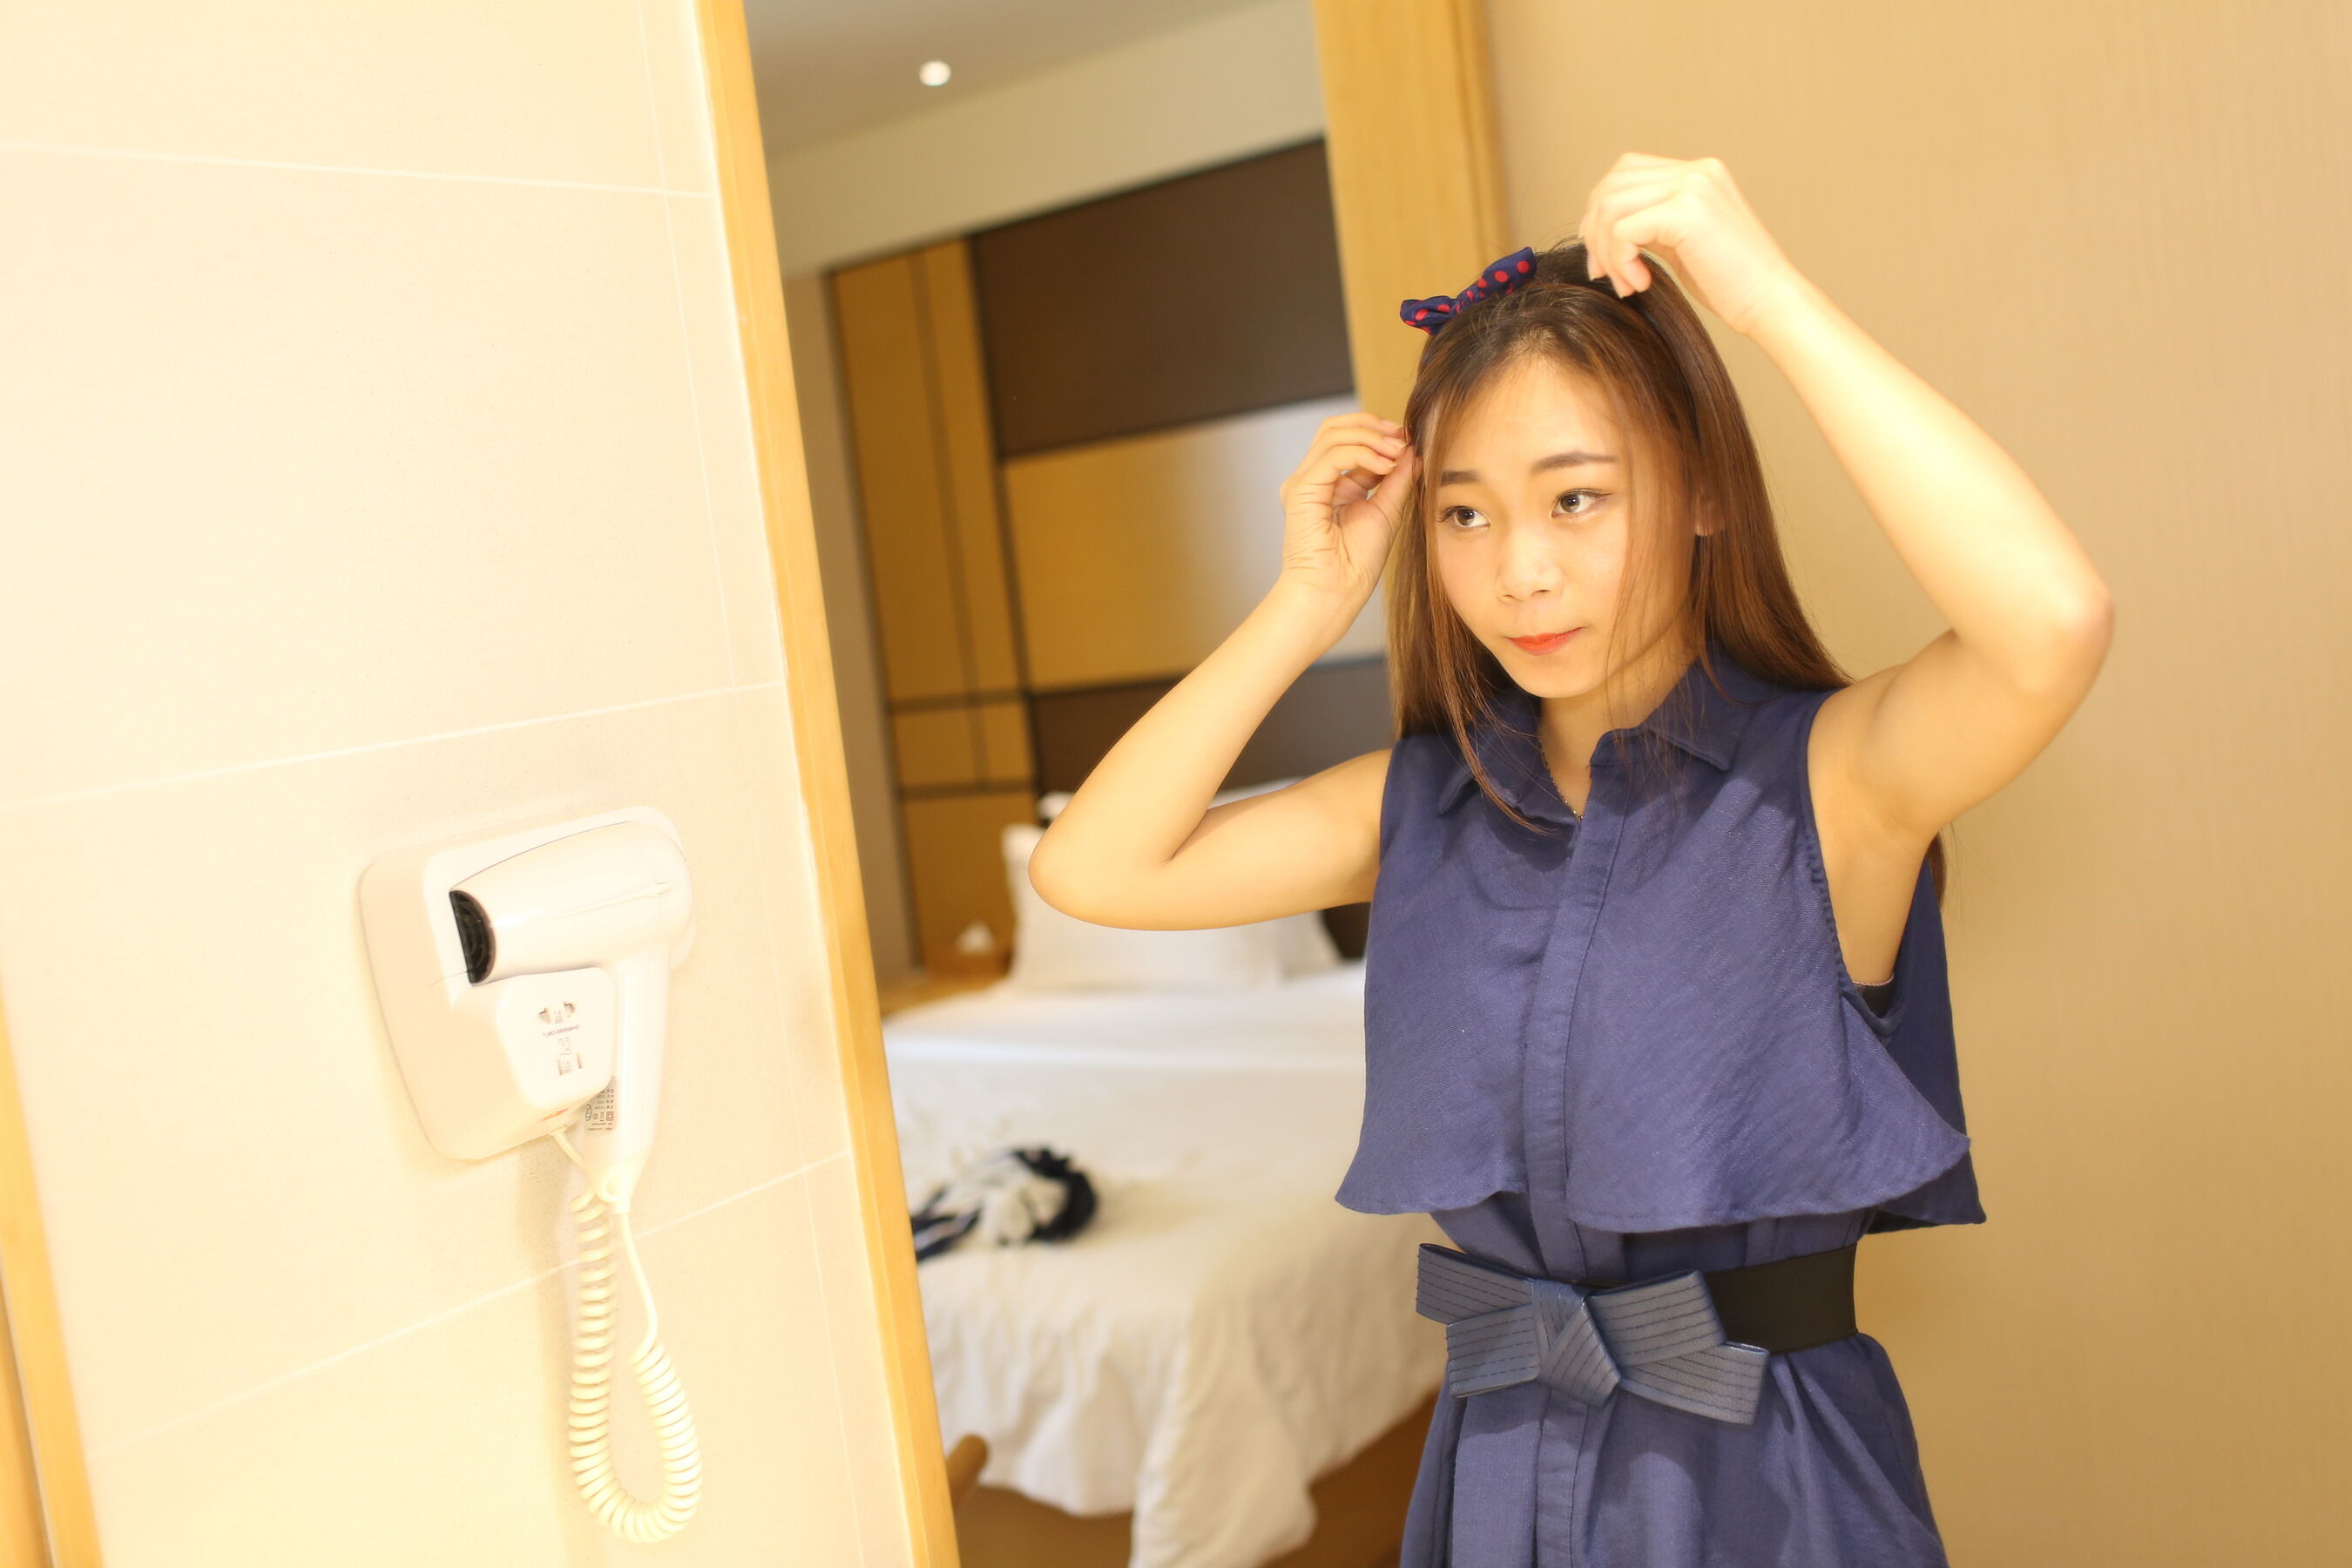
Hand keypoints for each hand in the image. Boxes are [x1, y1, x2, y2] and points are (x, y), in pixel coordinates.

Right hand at [1274, 411, 1417, 619]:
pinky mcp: (1301, 489)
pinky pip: (1333, 455)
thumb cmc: (1355, 564)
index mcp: (1330, 484)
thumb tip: (1412, 451)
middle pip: (1335, 427)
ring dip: (1371, 437)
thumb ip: (1397, 480)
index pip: (1348, 439)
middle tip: (1402, 436)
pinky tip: (1385, 465)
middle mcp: (1314, 479)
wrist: (1335, 592)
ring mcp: (1304, 482)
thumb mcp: (1387, 512)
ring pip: (1333, 433)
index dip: (1379, 434)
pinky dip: (1363, 453)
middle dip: (1372, 425)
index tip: (1408, 441)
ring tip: (1397, 451)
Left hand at [1575, 154, 1805, 335]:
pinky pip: (1623, 230)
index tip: (1601, 255)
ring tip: (1626, 284)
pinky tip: (1640, 283)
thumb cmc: (1731, 284)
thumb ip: (1651, 224)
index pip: (1627, 170)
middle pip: (1612, 184)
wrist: (1771, 303)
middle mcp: (1697, 170)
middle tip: (1602, 273)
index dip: (1600, 211)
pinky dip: (1620, 261)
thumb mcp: (1684, 243)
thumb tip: (1600, 226)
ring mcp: (1693, 186)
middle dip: (1594, 232)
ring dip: (1606, 252)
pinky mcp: (1687, 212)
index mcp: (1698, 172)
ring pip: (1611, 207)